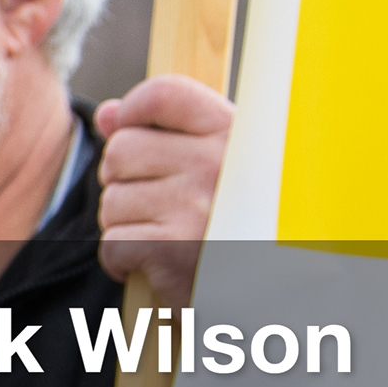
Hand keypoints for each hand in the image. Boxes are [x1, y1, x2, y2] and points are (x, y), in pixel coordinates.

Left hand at [95, 76, 233, 303]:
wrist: (282, 293)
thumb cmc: (246, 226)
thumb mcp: (221, 169)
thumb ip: (164, 136)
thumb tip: (106, 114)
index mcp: (235, 135)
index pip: (164, 93)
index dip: (132, 112)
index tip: (132, 132)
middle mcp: (217, 163)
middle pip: (120, 151)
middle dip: (124, 183)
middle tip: (160, 207)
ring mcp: (195, 205)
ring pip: (111, 202)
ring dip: (125, 225)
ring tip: (168, 238)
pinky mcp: (172, 248)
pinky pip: (112, 244)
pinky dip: (123, 261)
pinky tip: (157, 265)